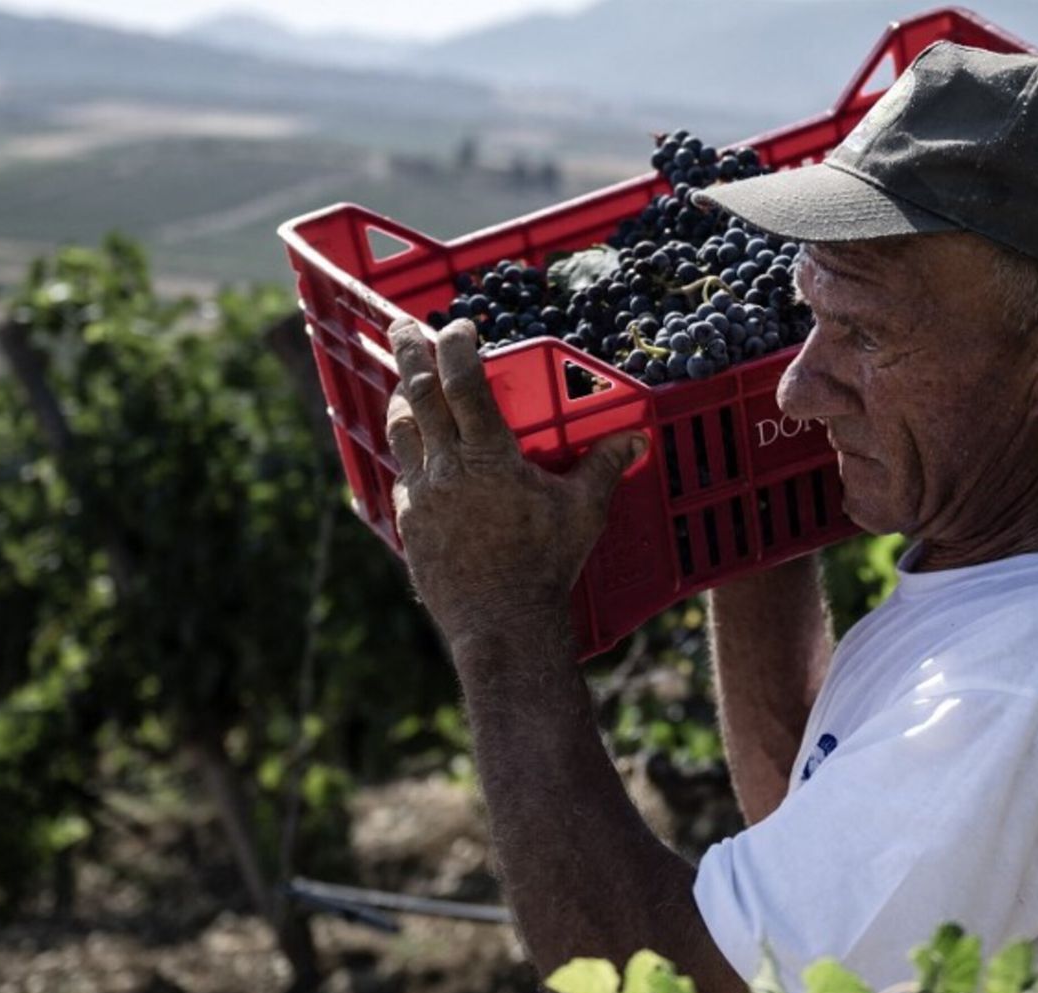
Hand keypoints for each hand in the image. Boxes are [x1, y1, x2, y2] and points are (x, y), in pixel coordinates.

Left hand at [385, 318, 646, 646]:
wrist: (501, 623)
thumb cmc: (546, 566)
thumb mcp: (583, 512)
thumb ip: (604, 467)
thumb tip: (637, 438)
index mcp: (489, 457)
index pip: (464, 383)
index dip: (457, 346)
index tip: (461, 326)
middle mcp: (447, 467)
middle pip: (417, 393)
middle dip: (410, 351)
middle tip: (403, 324)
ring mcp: (421, 494)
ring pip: (401, 430)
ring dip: (404, 400)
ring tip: (410, 385)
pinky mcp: (408, 521)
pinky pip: (403, 474)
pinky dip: (411, 454)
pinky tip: (423, 455)